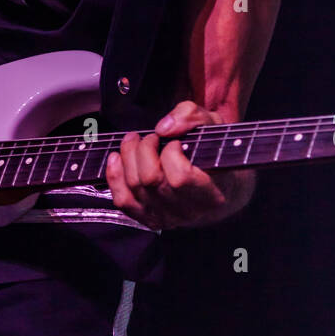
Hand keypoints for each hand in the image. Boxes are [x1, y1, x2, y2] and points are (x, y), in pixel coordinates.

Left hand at [105, 100, 255, 229]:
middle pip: (151, 180)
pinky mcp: (148, 218)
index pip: (180, 178)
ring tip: (135, 141)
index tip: (175, 142)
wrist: (219, 187)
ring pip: (134, 187)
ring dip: (128, 157)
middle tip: (151, 137)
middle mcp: (188, 212)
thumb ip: (192, 117)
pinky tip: (118, 158)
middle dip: (144, 149)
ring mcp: (166, 217)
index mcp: (211, 194)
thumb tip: (163, 128)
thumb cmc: (215, 154)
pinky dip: (114, 176)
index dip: (171, 152)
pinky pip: (123, 200)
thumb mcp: (213, 126)